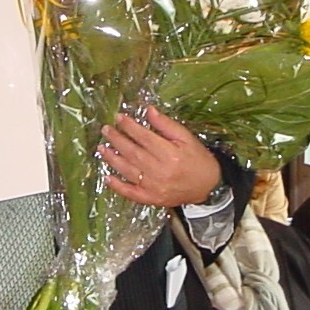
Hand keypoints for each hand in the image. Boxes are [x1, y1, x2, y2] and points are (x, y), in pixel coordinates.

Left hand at [99, 106, 220, 206]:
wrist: (208, 186)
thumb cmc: (197, 159)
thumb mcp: (186, 138)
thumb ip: (166, 125)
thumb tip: (148, 110)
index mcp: (170, 154)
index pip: (144, 137)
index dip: (129, 127)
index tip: (119, 118)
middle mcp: (160, 171)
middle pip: (133, 153)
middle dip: (117, 140)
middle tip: (106, 130)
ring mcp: (154, 187)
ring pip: (128, 171)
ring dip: (112, 159)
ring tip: (101, 148)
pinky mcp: (151, 199)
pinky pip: (130, 193)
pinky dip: (117, 186)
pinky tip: (107, 177)